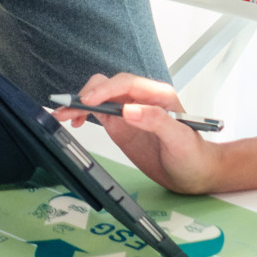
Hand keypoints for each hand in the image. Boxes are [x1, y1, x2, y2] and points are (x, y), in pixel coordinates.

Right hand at [61, 71, 225, 194]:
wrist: (193, 174)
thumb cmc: (193, 155)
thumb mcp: (180, 139)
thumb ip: (157, 121)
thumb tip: (129, 110)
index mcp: (158, 95)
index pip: (126, 83)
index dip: (105, 89)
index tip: (89, 101)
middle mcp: (141, 99)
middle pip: (108, 86)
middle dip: (87, 94)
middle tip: (69, 108)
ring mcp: (129, 111)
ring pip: (99, 98)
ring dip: (79, 103)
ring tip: (62, 114)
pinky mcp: (120, 125)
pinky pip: (97, 113)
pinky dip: (82, 114)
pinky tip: (73, 120)